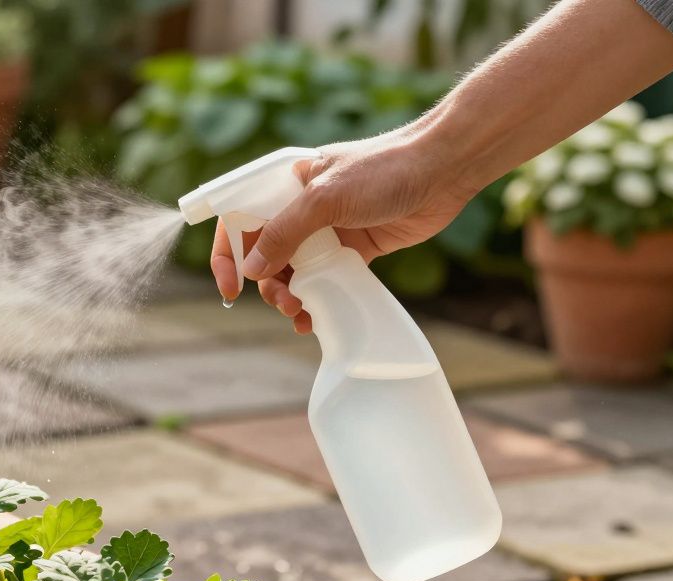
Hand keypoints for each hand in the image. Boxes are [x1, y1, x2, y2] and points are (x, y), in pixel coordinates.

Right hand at [211, 130, 477, 333]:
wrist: (443, 170)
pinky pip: (324, 280)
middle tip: (283, 301)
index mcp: (285, 184)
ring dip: (289, 295)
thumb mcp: (325, 198)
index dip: (228, 253)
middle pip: (264, 253)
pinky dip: (316, 300)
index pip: (239, 217)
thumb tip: (252, 269)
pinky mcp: (353, 249)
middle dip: (266, 283)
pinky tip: (315, 318)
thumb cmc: (384, 169)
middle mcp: (301, 208)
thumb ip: (285, 232)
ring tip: (299, 312)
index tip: (231, 286)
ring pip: (292, 271)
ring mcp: (326, 230)